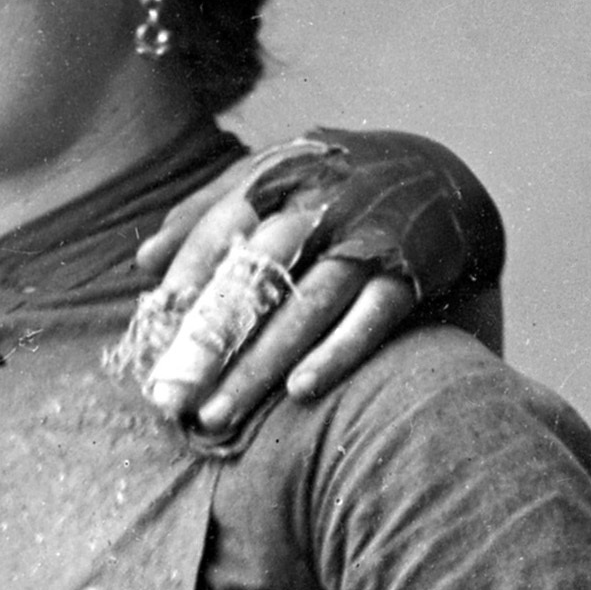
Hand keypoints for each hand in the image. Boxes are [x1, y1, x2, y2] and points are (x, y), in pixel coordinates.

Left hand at [131, 127, 501, 433]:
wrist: (447, 181)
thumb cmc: (337, 189)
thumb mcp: (278, 178)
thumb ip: (210, 211)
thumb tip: (144, 261)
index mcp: (286, 174)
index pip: (228, 219)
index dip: (191, 265)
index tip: (154, 315)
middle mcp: (327, 200)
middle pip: (260, 269)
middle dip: (212, 334)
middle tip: (170, 394)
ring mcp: (372, 237)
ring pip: (310, 304)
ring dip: (262, 363)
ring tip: (217, 416)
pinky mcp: (413, 271)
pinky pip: (373, 317)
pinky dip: (339, 352)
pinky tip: (301, 392)